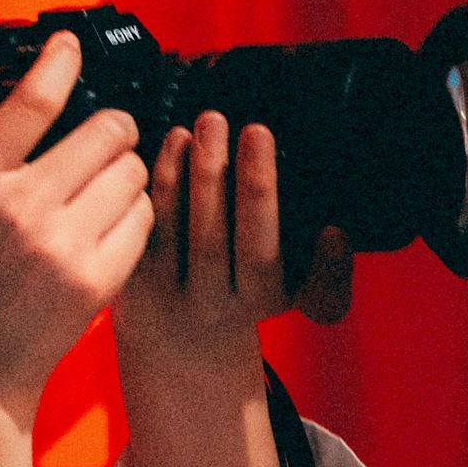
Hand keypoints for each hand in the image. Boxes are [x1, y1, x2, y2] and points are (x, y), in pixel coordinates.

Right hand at [0, 32, 155, 423]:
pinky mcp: (99, 282)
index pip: (34, 100)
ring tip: (95, 186)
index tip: (68, 47)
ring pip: (134, 170)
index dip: (60, 60)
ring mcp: (67, 248)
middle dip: (108, 123)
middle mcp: (25, 210)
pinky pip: (144, 217)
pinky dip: (131, 211)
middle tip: (96, 135)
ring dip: (121, 168)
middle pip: (108, 128)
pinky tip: (102, 224)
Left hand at [113, 111, 352, 375]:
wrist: (183, 340)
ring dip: (188, 171)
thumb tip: (335, 235)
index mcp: (258, 300)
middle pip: (213, 239)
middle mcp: (210, 300)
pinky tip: (175, 142)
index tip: (282, 164)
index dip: (263, 200)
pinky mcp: (132, 274)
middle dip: (224, 177)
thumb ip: (329, 274)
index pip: (263, 254)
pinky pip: (145, 224)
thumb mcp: (298, 297)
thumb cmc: (248, 297)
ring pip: (175, 229)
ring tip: (206, 126)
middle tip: (237, 126)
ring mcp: (166, 288)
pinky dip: (159, 181)